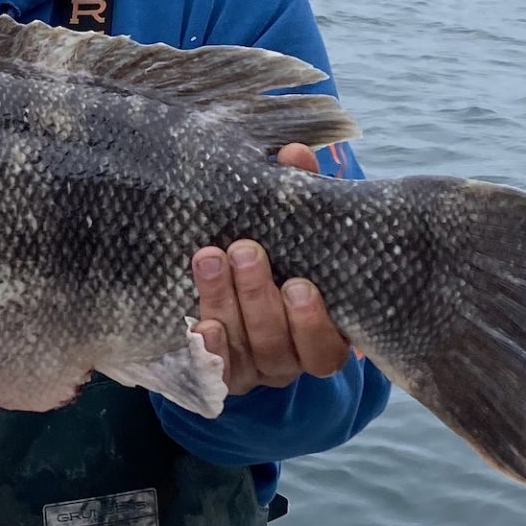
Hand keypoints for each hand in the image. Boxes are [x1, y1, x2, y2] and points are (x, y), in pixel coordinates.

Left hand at [190, 142, 351, 396]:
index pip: (326, 345)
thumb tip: (295, 152)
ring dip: (225, 303)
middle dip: (258, 297)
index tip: (299, 284)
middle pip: (277, 344)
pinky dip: (207, 347)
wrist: (236, 289)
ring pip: (243, 349)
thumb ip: (300, 196)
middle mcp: (289, 358)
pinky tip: (199, 324)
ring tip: (210, 259)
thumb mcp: (293, 229)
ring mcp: (251, 368)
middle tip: (246, 251)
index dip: (313, 321)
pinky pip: (211, 370)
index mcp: (322, 332)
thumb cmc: (282, 254)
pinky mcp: (217, 373)